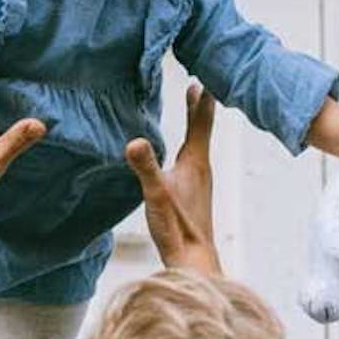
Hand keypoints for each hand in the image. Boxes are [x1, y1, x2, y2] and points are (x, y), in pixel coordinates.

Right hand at [126, 85, 220, 275]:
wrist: (193, 261)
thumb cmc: (177, 228)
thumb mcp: (156, 194)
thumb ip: (145, 167)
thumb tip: (134, 141)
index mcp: (195, 162)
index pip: (200, 122)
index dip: (201, 99)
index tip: (204, 77)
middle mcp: (201, 167)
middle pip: (202, 127)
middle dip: (199, 104)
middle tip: (199, 83)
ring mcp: (199, 180)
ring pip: (198, 141)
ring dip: (196, 121)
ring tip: (194, 106)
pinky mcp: (193, 191)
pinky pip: (193, 155)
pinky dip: (190, 139)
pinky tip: (181, 150)